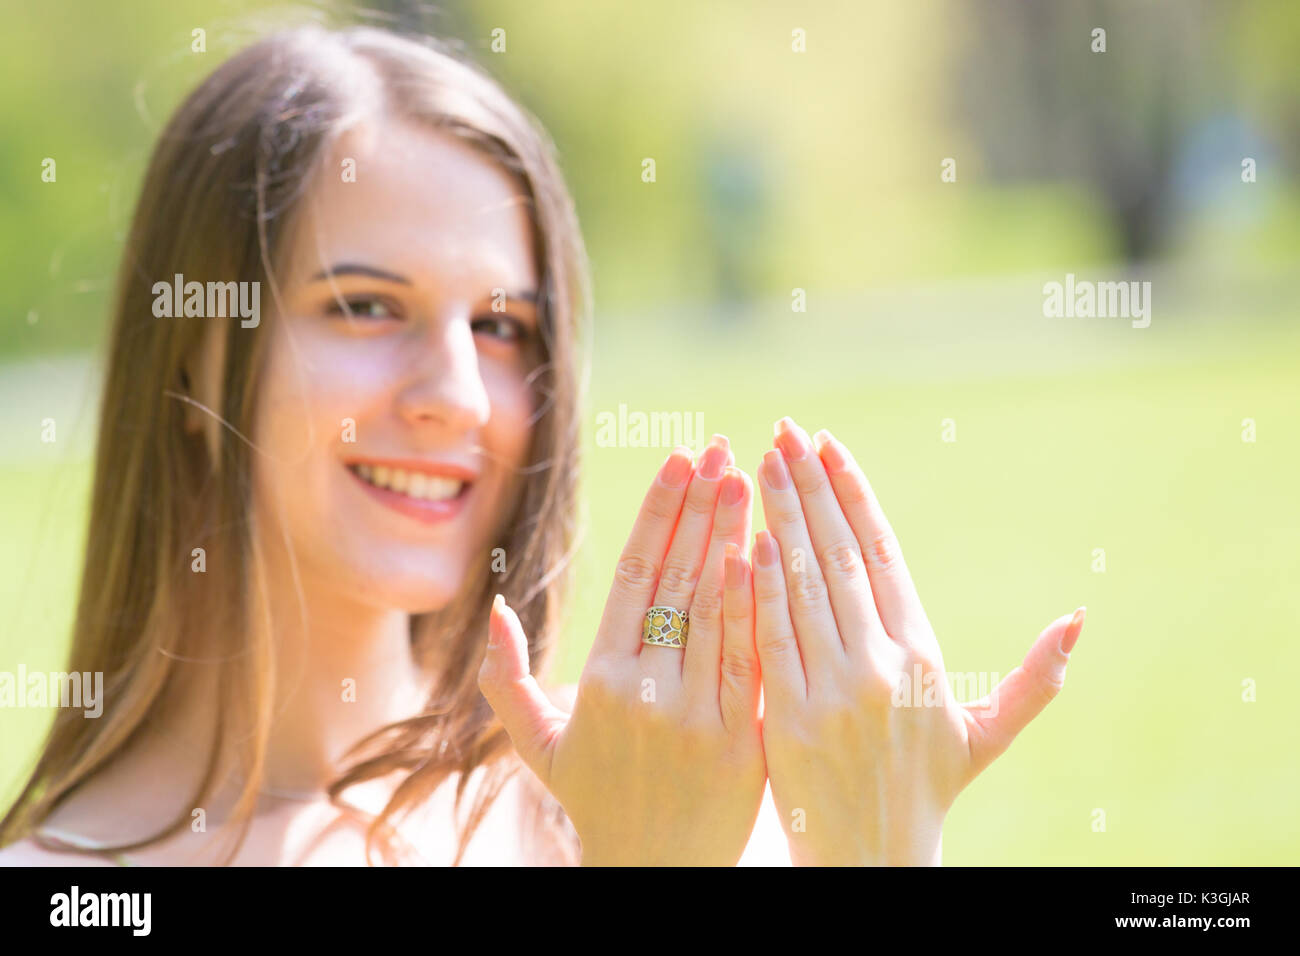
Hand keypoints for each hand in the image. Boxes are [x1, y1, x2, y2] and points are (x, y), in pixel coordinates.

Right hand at [478, 435, 766, 864]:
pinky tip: (768, 553)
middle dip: (700, 506)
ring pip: (716, 608)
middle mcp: (646, 691)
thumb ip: (508, 678)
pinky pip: (750, 659)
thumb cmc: (598, 803)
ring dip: (733, 536)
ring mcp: (696, 716)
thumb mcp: (540, 746)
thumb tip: (496, 608)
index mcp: (600, 681)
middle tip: (722, 448)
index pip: (633, 575)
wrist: (657, 876)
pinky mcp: (742, 741)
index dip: (658, 513)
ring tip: (749, 479)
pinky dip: (757, 603)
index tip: (680, 460)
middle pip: (677, 578)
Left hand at [750, 417, 1085, 865]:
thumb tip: (1078, 620)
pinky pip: (770, 637)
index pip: (882, 551)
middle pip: (838, 554)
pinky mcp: (791, 720)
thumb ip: (1031, 679)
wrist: (876, 863)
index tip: (828, 445)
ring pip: (802, 584)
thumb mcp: (983, 734)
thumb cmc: (926, 791)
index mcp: (921, 654)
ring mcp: (835, 691)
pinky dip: (757, 584)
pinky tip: (742, 537)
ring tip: (757, 464)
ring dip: (777, 517)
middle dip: (807, 486)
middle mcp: (882, 664)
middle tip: (784, 431)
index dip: (852, 492)